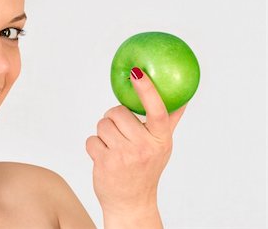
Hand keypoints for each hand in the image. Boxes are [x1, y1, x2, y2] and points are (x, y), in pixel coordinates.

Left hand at [86, 67, 186, 216]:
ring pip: (102, 124)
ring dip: (103, 133)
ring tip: (114, 146)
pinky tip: (105, 157)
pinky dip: (94, 146)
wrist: (132, 203)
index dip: (147, 89)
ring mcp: (123, 155)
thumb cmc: (147, 169)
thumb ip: (169, 121)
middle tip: (120, 132)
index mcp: (160, 139)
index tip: (137, 72)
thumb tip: (183, 99)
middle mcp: (144, 147)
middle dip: (114, 119)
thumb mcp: (163, 146)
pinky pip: (91, 139)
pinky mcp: (105, 163)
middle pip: (117, 112)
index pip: (156, 110)